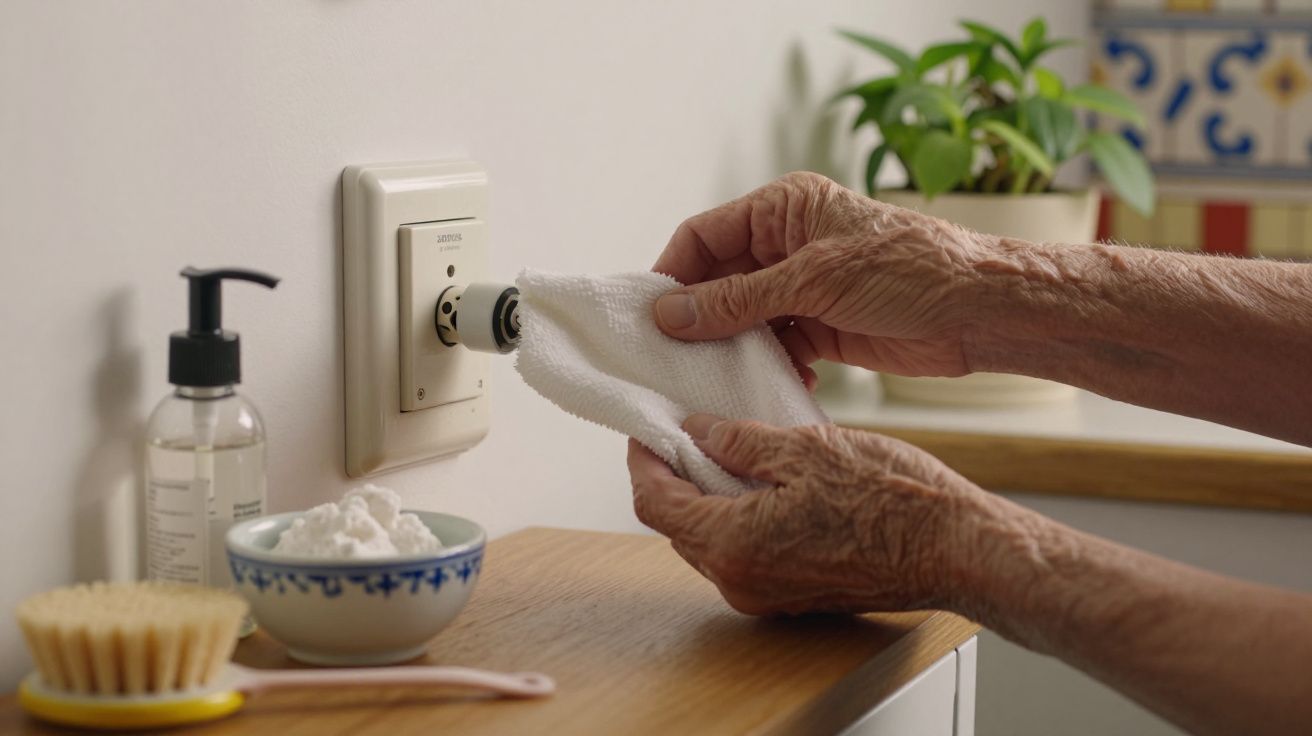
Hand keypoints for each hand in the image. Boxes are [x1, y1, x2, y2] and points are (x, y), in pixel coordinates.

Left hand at [627, 414, 995, 614]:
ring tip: (722, 450)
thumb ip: (739, 441)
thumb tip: (698, 431)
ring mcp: (769, 595)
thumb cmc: (894, 501)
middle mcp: (742, 581)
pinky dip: (738, 518)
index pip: (655, 503)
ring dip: (707, 499)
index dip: (643, 462)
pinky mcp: (795, 594)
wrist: (957, 548)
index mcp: (734, 545)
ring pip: (712, 542)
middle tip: (681, 433)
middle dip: (673, 478)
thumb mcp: (805, 449)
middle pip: (678, 526)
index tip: (646, 431)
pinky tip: (759, 482)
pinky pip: (746, 555)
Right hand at [651, 172, 995, 377]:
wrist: (979, 312)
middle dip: (697, 319)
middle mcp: (787, 244)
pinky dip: (769, 366)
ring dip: (732, 349)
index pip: (704, 235)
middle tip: (669, 358)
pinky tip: (770, 383)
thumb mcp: (813, 281)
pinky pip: (775, 346)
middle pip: (718, 281)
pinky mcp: (822, 326)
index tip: (647, 315)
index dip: (672, 272)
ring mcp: (803, 287)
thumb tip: (670, 314)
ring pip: (743, 319)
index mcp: (783, 209)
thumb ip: (737, 300)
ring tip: (713, 380)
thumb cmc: (908, 271)